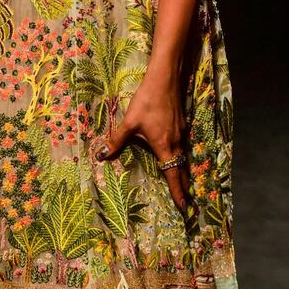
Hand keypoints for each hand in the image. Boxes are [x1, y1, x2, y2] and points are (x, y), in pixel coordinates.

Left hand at [96, 70, 189, 211]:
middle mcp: (176, 144)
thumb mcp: (129, 122)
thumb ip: (117, 140)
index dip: (178, 193)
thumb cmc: (147, 101)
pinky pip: (183, 148)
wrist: (165, 80)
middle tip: (186, 204)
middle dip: (184, 188)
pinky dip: (182, 158)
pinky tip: (177, 156)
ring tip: (183, 185)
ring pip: (184, 159)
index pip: (173, 176)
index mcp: (164, 147)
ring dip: (183, 173)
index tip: (184, 209)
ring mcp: (181, 134)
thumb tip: (102, 155)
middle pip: (181, 170)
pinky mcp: (182, 125)